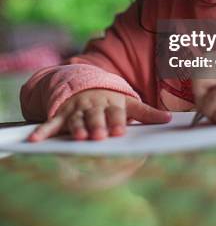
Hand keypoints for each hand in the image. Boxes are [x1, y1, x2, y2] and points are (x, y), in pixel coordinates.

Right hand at [26, 88, 171, 141]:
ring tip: (80, 137)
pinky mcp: (61, 115)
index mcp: (111, 103)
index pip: (116, 113)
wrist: (84, 86)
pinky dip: (43, 131)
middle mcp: (94, 105)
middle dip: (98, 125)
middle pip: (96, 116)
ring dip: (77, 127)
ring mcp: (77, 110)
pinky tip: (35, 139)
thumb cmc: (111, 101)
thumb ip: (147, 113)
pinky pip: (51, 123)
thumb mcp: (128, 103)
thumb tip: (170, 119)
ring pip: (77, 120)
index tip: (120, 130)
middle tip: (100, 136)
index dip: (118, 121)